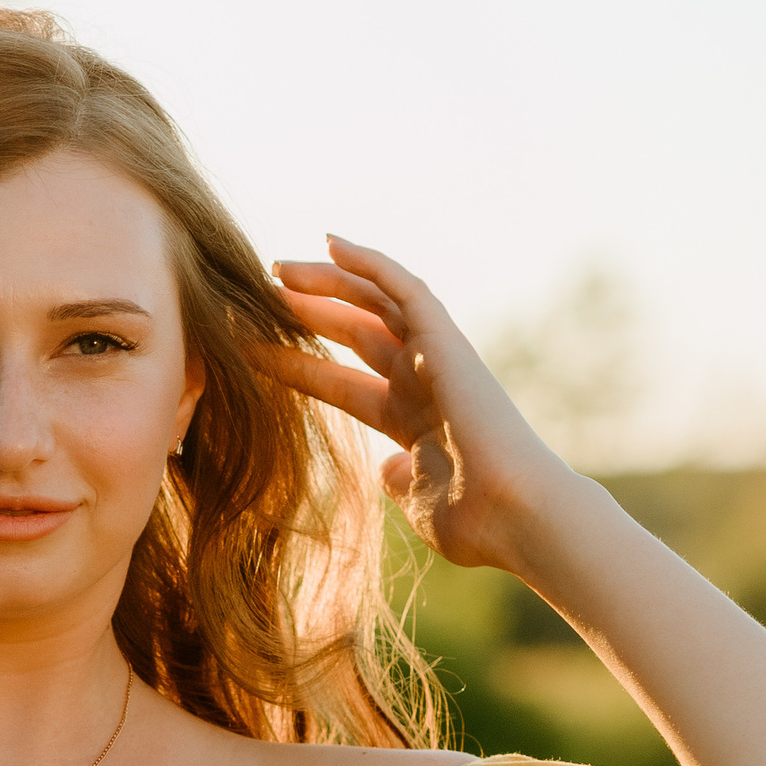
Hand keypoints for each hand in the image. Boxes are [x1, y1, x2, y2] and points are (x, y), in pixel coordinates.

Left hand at [260, 237, 579, 573]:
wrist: (515, 517)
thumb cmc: (474, 522)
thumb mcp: (419, 499)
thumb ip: (399, 479)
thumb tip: (387, 470)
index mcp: (410, 421)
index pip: (340, 383)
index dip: (296, 365)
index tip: (251, 351)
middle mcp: (423, 382)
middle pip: (354, 333)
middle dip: (307, 312)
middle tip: (258, 293)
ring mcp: (436, 359)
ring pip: (374, 303)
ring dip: (326, 282)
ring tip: (276, 268)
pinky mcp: (447, 342)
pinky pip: (405, 290)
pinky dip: (370, 264)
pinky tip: (332, 244)